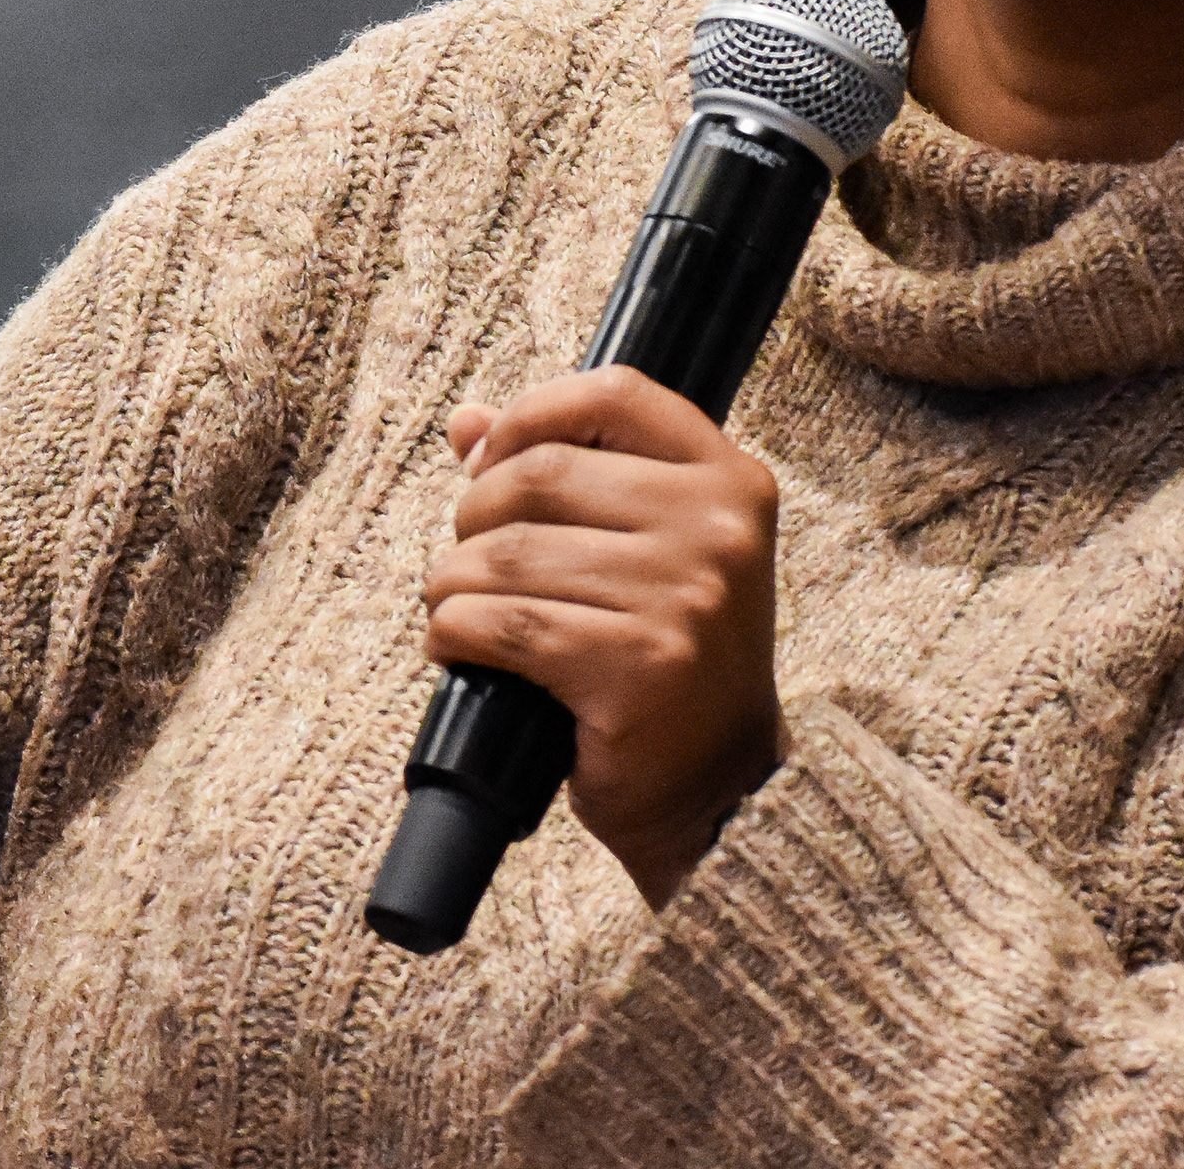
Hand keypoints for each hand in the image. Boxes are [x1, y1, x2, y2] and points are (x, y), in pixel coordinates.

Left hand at [424, 369, 785, 907]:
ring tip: (456, 610)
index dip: (530, 415)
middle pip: (539, 475)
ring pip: (507, 555)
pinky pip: (502, 625)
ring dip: (451, 584)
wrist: (721, 790)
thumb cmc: (674, 659)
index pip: (614, 392)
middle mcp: (717, 531)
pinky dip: (454, 633)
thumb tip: (466, 423)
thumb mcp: (649, 550)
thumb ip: (570, 471)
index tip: (488, 461)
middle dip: (473, 518)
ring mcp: (684, 599)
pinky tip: (459, 649)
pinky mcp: (638, 668)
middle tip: (468, 563)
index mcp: (731, 481)